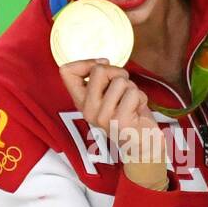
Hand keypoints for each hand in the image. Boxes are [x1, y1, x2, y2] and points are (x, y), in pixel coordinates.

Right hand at [59, 58, 167, 189]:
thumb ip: (101, 79)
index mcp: (82, 102)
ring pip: (120, 80)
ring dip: (132, 88)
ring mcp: (102, 116)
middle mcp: (87, 110)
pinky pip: (133, 93)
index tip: (102, 68)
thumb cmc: (128, 114)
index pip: (66, 72)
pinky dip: (141, 98)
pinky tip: (137, 112)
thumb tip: (102, 62)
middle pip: (98, 70)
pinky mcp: (119, 120)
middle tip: (123, 89)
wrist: (142, 144)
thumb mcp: (108, 94)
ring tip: (130, 103)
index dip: (87, 62)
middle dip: (117, 72)